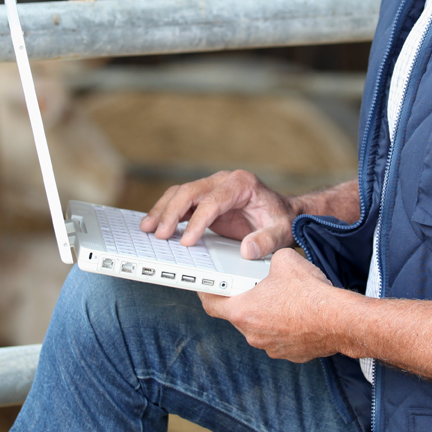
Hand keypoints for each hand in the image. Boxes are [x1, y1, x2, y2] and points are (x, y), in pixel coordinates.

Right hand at [139, 170, 296, 259]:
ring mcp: (213, 188)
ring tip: (147, 228)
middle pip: (190, 191)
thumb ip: (267, 241)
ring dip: (163, 210)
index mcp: (242, 184)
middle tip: (158, 234)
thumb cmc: (282, 221)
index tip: (186, 241)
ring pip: (180, 193)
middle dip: (171, 212)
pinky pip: (182, 202)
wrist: (284, 213)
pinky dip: (167, 212)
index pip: (213, 200)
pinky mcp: (205, 199)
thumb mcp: (281, 232)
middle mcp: (224, 181)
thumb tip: (248, 251)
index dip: (197, 221)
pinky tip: (155, 226)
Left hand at [199, 248, 348, 362]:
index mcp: (243, 311)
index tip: (205, 286)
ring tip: (282, 298)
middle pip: (238, 315)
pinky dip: (284, 327)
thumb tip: (270, 260)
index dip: (206, 292)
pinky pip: (280, 338)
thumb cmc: (310, 293)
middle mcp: (252, 334)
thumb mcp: (283, 260)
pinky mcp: (289, 354)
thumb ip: (267, 259)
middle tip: (253, 286)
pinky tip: (297, 313)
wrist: (340, 320)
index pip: (211, 304)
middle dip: (244, 300)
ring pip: (260, 327)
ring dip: (266, 314)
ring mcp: (270, 347)